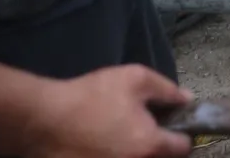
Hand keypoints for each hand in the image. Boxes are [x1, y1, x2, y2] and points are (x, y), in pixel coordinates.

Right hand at [25, 65, 192, 157]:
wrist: (43, 121)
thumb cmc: (91, 97)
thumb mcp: (136, 79)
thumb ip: (167, 90)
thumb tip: (186, 100)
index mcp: (151, 146)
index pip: (183, 148)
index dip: (182, 133)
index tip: (172, 124)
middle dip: (161, 147)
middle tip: (147, 129)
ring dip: (139, 152)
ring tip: (123, 137)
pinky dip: (117, 155)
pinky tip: (105, 145)